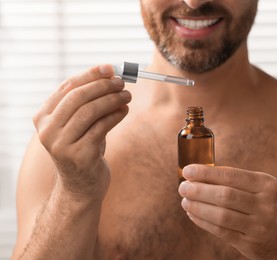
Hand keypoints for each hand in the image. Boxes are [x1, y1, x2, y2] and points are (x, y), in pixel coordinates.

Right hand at [33, 64, 130, 198]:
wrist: (81, 185)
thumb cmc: (83, 148)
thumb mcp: (80, 124)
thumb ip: (88, 103)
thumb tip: (111, 77)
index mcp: (43, 117)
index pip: (67, 87)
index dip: (90, 75)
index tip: (110, 68)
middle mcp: (47, 130)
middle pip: (78, 98)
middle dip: (103, 86)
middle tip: (122, 83)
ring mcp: (61, 144)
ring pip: (90, 112)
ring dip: (112, 100)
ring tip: (127, 96)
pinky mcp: (79, 155)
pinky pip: (101, 128)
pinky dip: (116, 116)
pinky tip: (124, 111)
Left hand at [178, 164, 276, 258]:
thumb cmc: (271, 207)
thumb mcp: (263, 188)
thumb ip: (238, 181)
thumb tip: (201, 173)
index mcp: (267, 185)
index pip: (231, 176)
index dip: (206, 173)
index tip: (188, 170)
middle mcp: (265, 205)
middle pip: (225, 195)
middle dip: (199, 190)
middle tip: (182, 187)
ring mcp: (259, 226)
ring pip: (221, 215)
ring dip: (198, 207)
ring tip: (184, 201)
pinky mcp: (251, 244)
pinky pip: (221, 231)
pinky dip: (203, 222)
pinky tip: (193, 215)